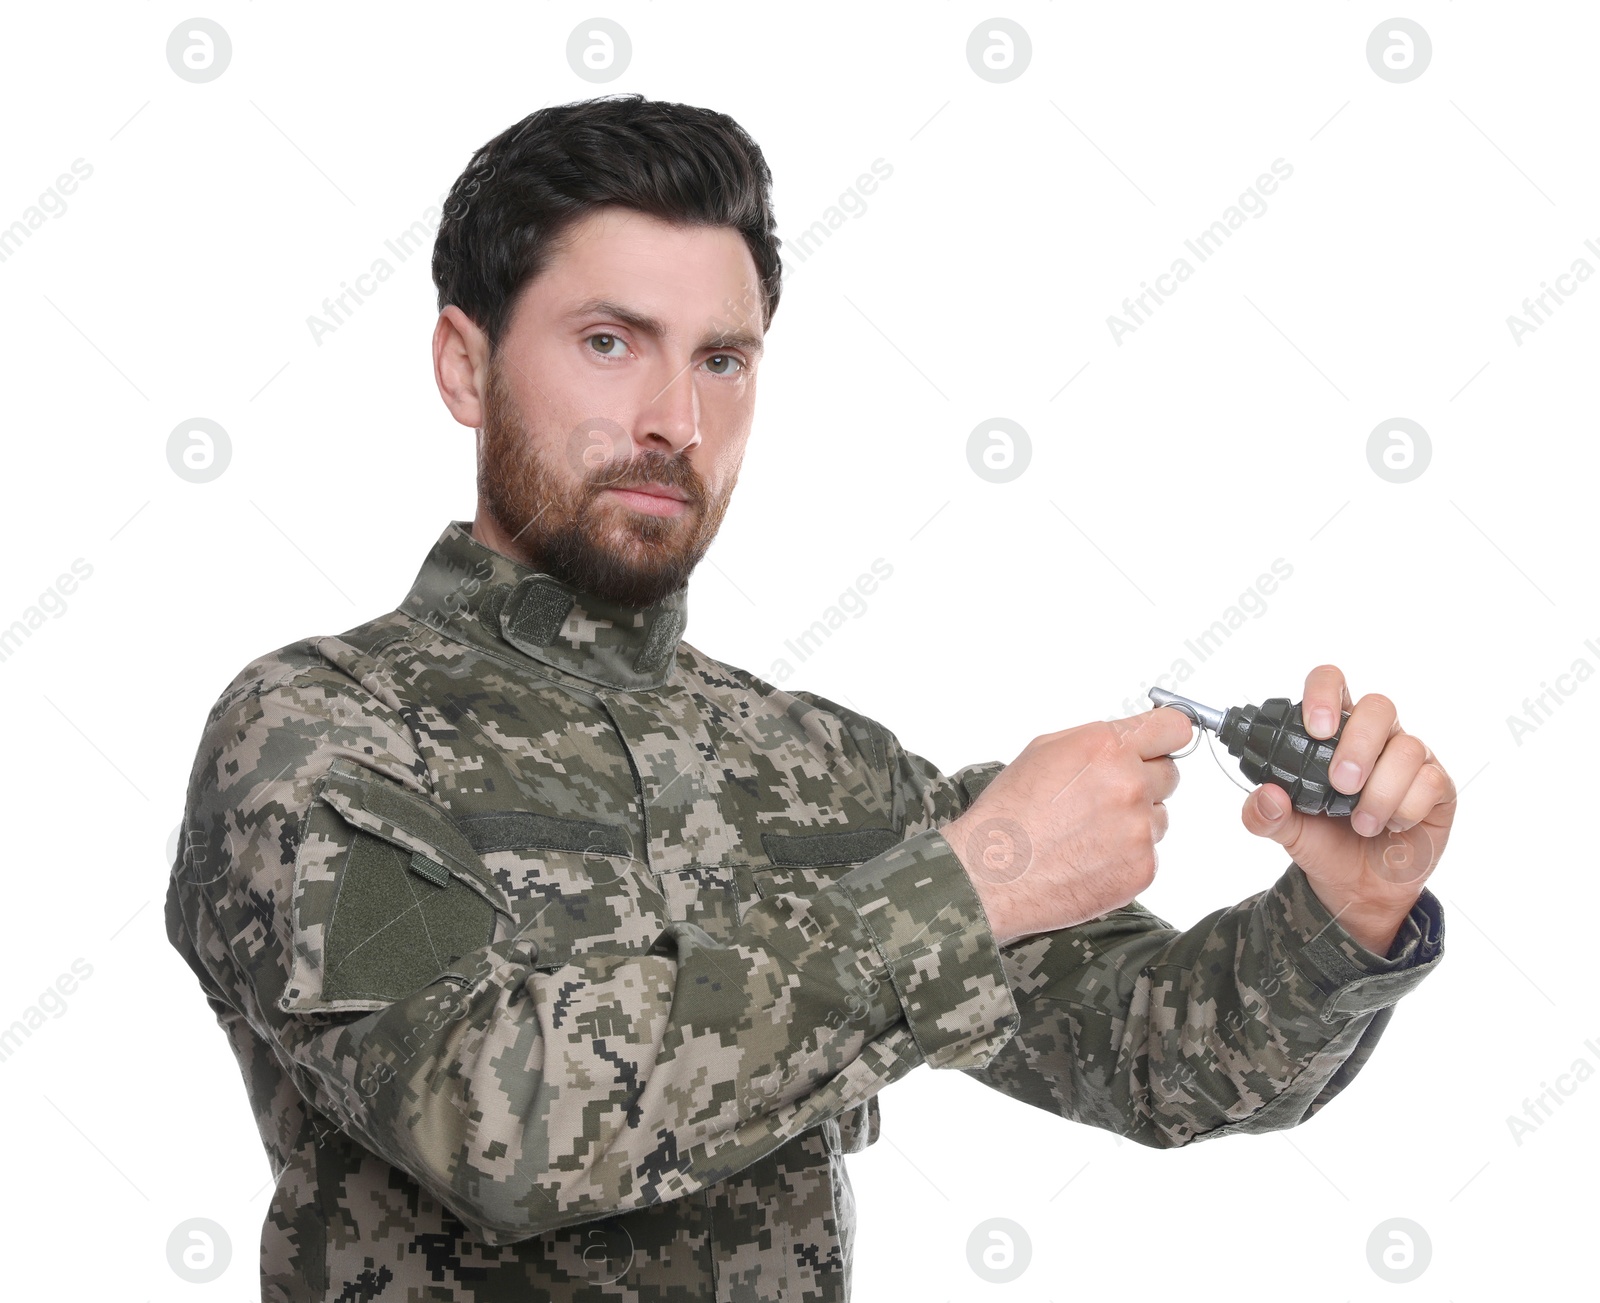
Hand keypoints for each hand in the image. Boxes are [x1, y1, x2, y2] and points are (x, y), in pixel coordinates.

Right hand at [941, 709, 1189, 946]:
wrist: (991, 874)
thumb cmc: (1008, 813)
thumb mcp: (1044, 751)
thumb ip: (1097, 742)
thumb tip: (1130, 742)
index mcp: (1105, 748)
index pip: (1175, 728)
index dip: (1167, 737)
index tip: (1163, 744)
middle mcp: (1129, 784)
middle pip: (1170, 774)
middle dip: (1144, 782)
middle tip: (1105, 799)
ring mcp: (1139, 829)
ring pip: (1160, 817)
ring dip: (1135, 822)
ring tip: (1088, 834)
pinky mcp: (1142, 868)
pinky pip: (1149, 854)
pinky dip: (1126, 857)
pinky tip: (1089, 858)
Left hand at [1239, 664, 1455, 955]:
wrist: (1358, 888)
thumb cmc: (1323, 843)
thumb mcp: (1285, 831)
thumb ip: (1264, 814)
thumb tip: (1265, 795)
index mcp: (1332, 732)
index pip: (1332, 683)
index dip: (1324, 694)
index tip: (1314, 728)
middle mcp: (1374, 736)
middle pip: (1378, 706)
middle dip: (1358, 745)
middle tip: (1340, 784)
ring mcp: (1409, 758)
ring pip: (1407, 747)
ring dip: (1380, 790)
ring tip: (1361, 823)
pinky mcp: (1436, 785)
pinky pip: (1430, 780)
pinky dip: (1405, 809)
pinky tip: (1390, 826)